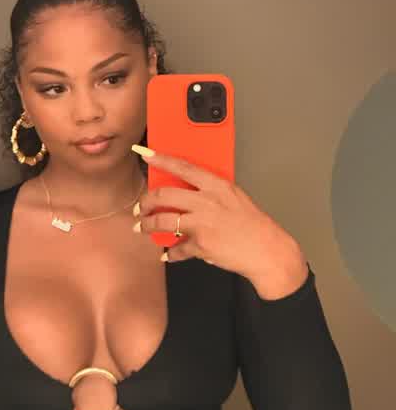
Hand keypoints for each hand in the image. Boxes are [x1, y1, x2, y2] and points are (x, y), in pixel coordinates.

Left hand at [132, 146, 305, 286]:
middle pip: (164, 195)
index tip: (145, 154)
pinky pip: (177, 249)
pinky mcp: (201, 245)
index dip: (161, 159)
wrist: (268, 250)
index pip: (183, 167)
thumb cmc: (253, 225)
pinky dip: (170, 253)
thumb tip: (185, 196)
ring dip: (148, 225)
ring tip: (143, 228)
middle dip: (146, 202)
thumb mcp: (234, 198)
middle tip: (141, 207)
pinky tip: (168, 254)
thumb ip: (210, 193)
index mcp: (217, 185)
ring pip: (163, 221)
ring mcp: (202, 223)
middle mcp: (207, 201)